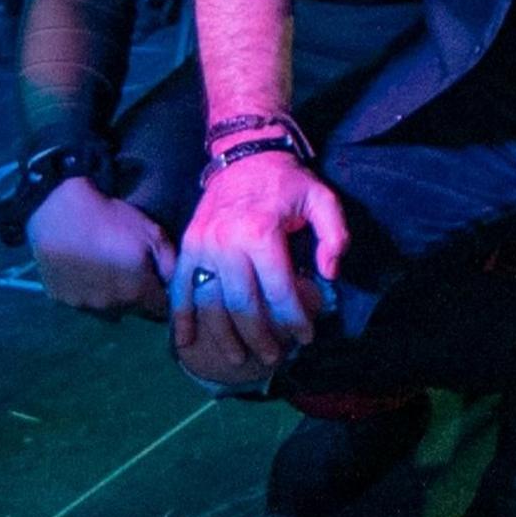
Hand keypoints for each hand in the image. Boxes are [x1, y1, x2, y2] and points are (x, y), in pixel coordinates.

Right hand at [29, 175, 170, 318]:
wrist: (59, 212)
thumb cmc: (112, 220)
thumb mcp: (153, 234)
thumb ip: (171, 265)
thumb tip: (177, 288)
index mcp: (137, 294)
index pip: (161, 311)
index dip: (163, 298)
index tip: (160, 283)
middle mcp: (110, 307)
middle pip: (134, 310)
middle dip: (139, 296)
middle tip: (132, 270)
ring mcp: (82, 305)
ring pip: (107, 309)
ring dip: (112, 297)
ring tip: (106, 269)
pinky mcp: (59, 299)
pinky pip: (81, 302)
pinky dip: (87, 292)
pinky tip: (84, 271)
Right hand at [169, 150, 346, 385]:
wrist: (243, 156)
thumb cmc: (286, 182)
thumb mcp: (321, 199)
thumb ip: (334, 234)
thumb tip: (329, 273)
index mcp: (260, 232)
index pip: (278, 289)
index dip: (294, 319)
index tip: (306, 338)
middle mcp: (225, 242)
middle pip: (242, 304)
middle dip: (259, 337)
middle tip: (272, 358)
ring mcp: (201, 246)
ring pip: (210, 302)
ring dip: (223, 336)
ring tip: (237, 360)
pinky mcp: (187, 246)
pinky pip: (181, 287)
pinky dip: (181, 317)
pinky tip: (186, 342)